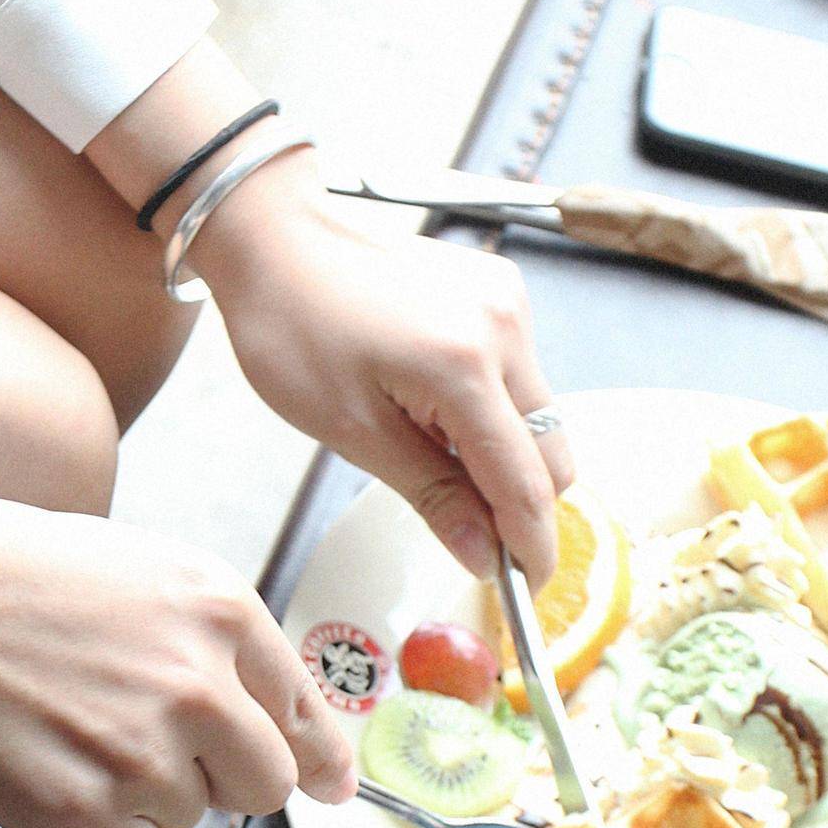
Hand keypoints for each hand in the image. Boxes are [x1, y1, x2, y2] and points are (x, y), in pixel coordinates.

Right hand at [0, 496, 356, 827]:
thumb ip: (222, 640)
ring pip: (187, 820)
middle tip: (146, 741)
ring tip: (66, 729)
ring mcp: (141, 754)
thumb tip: (306, 737)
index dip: (316, 753)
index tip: (330, 783)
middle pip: (264, 784)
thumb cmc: (2, 576)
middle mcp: (198, 683)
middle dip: (219, 776)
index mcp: (217, 608)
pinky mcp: (81, 813)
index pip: (303, 708)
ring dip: (142, 796)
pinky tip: (51, 773)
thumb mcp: (137, 568)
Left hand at [200, 153, 572, 583]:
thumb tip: (483, 556)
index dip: (530, 547)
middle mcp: (505, 330)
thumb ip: (429, 492)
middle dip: (522, 504)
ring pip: (541, 415)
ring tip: (434, 456)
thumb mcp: (348, 428)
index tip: (525, 592)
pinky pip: (521, 373)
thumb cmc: (291, 328)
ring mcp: (509, 303)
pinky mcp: (502, 289)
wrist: (276, 236)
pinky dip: (494, 408)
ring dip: (506, 454)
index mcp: (463, 367)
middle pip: (551, 453)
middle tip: (473, 536)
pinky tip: (435, 408)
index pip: (525, 484)